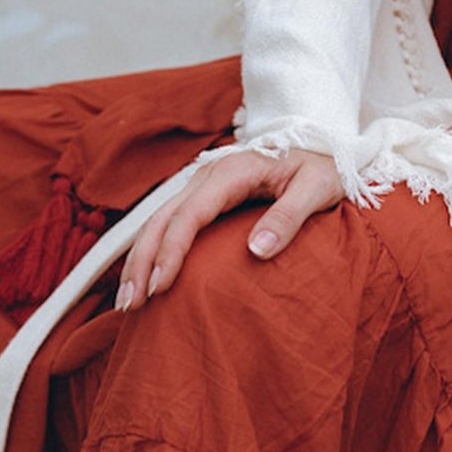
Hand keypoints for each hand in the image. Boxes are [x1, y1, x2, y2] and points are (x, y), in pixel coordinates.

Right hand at [116, 146, 344, 309]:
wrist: (322, 145)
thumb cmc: (322, 168)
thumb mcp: (317, 189)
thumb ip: (289, 216)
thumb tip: (257, 250)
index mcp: (233, 172)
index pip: (190, 214)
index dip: (171, 250)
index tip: (160, 287)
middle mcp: (210, 176)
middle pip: (162, 218)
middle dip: (142, 261)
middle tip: (131, 305)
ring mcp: (203, 185)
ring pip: (159, 221)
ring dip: (140, 258)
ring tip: (129, 301)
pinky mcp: (205, 196)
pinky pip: (170, 222)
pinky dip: (152, 249)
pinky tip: (145, 277)